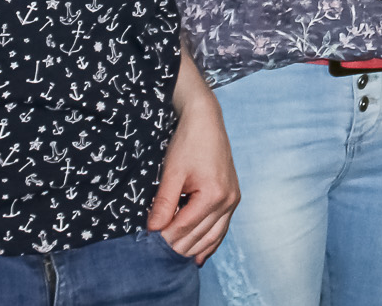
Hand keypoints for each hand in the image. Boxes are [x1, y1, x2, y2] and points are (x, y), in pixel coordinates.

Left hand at [147, 93, 237, 262]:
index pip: (185, 227)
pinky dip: (210, 243)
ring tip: (176, 260)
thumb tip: (153, 230)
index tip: (149, 245)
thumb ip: (164, 203)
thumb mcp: (171, 172)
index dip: (165, 238)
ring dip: (195, 249)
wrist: (206, 121)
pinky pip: (222, 228)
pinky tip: (199, 256)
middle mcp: (228, 201)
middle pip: (200, 235)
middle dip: (178, 246)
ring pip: (213, 236)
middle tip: (157, 255)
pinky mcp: (232, 197)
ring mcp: (233, 200)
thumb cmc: (189, 142)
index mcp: (213, 194)